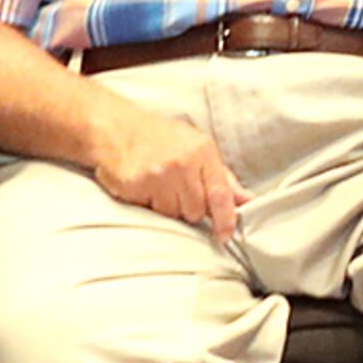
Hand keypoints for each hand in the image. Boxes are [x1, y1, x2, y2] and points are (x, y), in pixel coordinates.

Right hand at [90, 96, 242, 243]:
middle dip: (190, 209)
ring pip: (172, 214)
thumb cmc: (161, 138)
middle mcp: (182, 163)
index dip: (226, 219)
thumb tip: (247, 200)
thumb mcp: (197, 147)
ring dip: (167, 208)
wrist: (115, 127)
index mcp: (202, 151)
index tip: (225, 235)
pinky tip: (143, 188)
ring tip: (158, 187)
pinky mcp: (134, 184)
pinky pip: (148, 211)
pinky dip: (147, 205)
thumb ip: (222, 176)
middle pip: (196, 210)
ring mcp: (157, 174)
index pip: (221, 194)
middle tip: (177, 191)